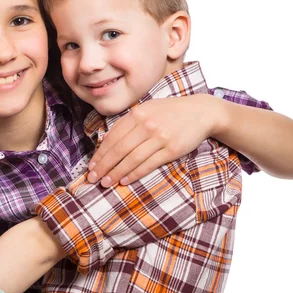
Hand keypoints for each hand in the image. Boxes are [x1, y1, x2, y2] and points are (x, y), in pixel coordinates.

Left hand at [87, 94, 217, 186]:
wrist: (201, 112)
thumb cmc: (170, 112)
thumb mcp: (147, 109)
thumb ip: (128, 123)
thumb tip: (106, 140)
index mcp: (137, 113)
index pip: (113, 137)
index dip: (100, 153)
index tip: (91, 165)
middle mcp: (146, 125)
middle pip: (119, 149)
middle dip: (104, 166)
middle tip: (93, 178)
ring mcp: (160, 137)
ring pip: (132, 158)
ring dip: (116, 173)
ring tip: (105, 183)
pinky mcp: (172, 149)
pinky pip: (149, 164)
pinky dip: (135, 174)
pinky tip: (124, 181)